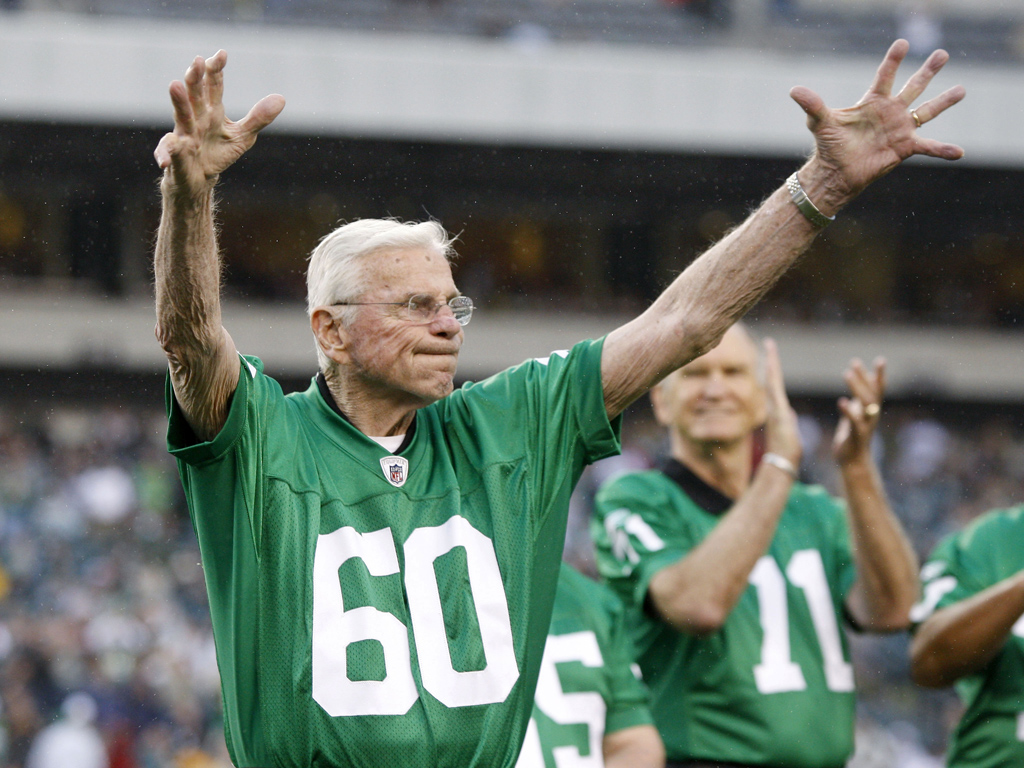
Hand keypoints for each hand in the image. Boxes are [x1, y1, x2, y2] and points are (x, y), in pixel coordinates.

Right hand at [154, 51, 285, 195]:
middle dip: (195, 78)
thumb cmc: (219, 152)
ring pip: (181, 116)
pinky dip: (167, 152)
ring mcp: (184, 135)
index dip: (216, 70)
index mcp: (212, 111)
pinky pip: (170, 151)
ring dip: (178, 101)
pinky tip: (165, 155)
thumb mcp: (243, 136)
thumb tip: (281, 98)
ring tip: (174, 85)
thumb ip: (259, 117)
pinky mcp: (175, 155)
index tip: (222, 54)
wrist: (200, 178)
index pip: (213, 86)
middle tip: (196, 61)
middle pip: (195, 95)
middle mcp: (195, 118)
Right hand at [762, 338, 801, 467]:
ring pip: (772, 380)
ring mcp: (775, 408)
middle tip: (770, 342)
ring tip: (771, 346)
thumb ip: (788, 419)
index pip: (776, 383)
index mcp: (779, 408)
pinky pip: (775, 390)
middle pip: (772, 377)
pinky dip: (773, 377)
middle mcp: (774, 405)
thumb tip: (789, 413)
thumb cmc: (787, 450)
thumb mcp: (790, 430)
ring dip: (771, 363)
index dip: (775, 367)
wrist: (783, 462)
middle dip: (771, 359)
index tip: (774, 353)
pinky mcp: (778, 412)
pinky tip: (772, 365)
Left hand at [791, 39, 964, 202]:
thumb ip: (813, 105)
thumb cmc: (829, 146)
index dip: (892, 60)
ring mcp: (900, 128)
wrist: (836, 172)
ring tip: (962, 89)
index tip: (902, 43)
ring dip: (945, 101)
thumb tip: (794, 90)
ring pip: (927, 111)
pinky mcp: (905, 148)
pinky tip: (959, 152)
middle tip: (942, 54)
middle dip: (927, 71)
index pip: (884, 76)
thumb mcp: (820, 123)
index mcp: (872, 102)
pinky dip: (943, 149)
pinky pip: (928, 147)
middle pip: (913, 87)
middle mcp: (890, 112)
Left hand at [833, 357, 884, 465]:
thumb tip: (857, 390)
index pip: (877, 390)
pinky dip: (848, 411)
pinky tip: (841, 401)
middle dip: (864, 377)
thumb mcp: (855, 417)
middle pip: (872, 393)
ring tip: (846, 373)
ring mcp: (865, 425)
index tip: (880, 360)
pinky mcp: (857, 436)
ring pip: (865, 404)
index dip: (879, 376)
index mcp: (871, 411)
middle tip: (854, 362)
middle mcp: (871, 416)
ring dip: (857, 387)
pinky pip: (854, 421)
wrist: (853, 462)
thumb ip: (857, 404)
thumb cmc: (852, 439)